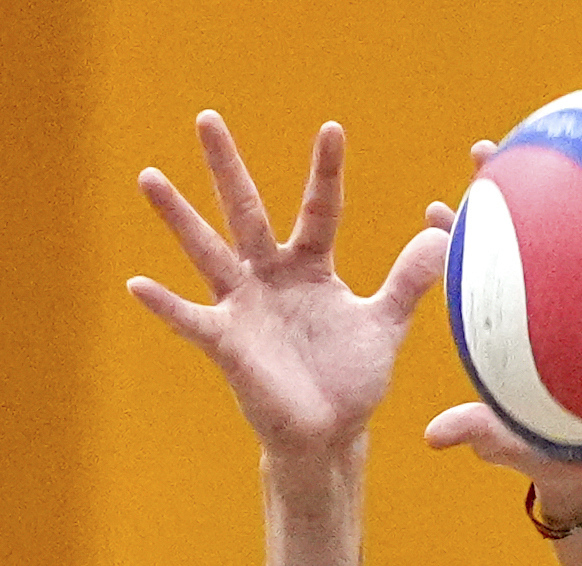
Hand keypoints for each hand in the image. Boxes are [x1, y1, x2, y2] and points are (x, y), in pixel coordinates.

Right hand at [130, 113, 446, 462]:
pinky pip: (192, 320)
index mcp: (310, 267)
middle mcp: (270, 276)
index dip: (326, 172)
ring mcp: (244, 306)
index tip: (332, 128)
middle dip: (228, 167)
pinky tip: (137, 284)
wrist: (330, 433)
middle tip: (207, 117)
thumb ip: (408, 281)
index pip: (320, 209)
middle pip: (247, 211)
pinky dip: (166, 305)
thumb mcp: (384, 323)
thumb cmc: (350, 377)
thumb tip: (444, 238)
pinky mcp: (228, 343)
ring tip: (149, 176)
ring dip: (178, 217)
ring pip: (207, 252)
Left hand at [423, 142, 581, 517]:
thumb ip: (479, 433)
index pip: (470, 276)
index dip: (453, 242)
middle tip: (487, 153)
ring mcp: (576, 310)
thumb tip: (437, 434)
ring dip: (559, 199)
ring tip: (552, 149)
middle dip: (500, 197)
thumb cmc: (558, 461)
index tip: (437, 209)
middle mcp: (538, 311)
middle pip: (513, 243)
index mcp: (505, 332)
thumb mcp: (514, 445)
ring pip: (565, 245)